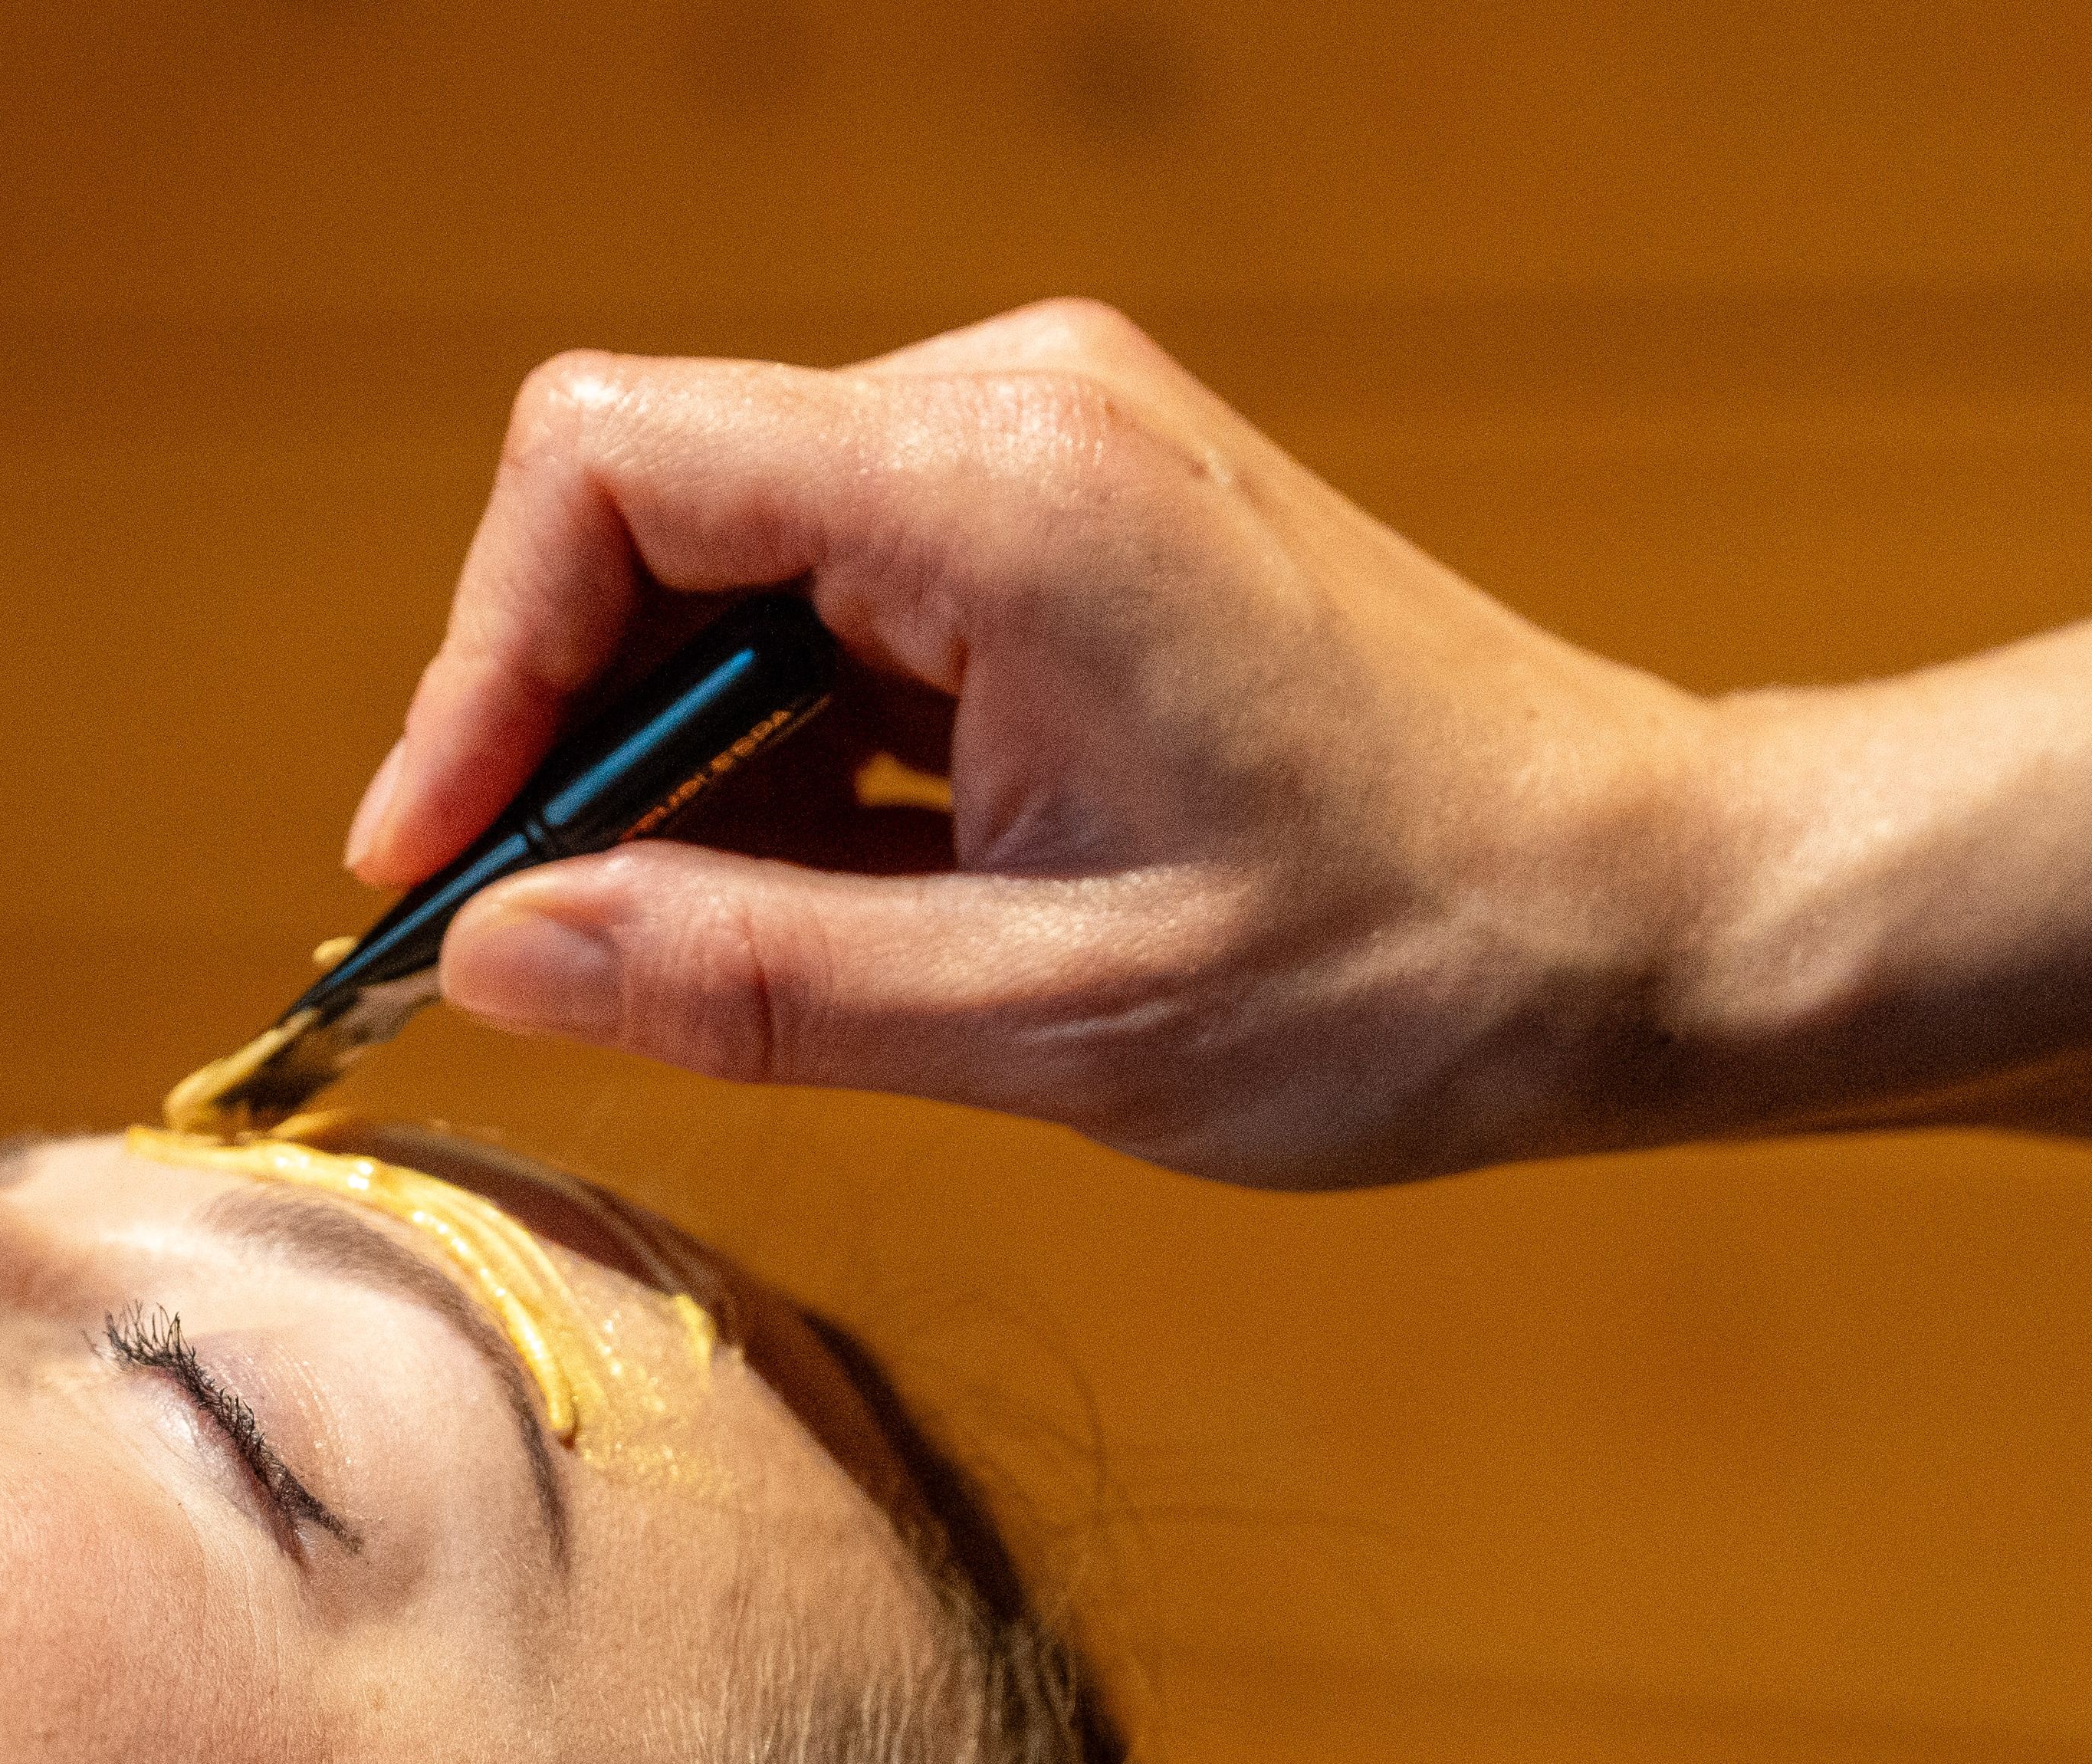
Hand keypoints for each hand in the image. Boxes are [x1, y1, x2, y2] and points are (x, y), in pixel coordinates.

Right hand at [348, 301, 1740, 1187]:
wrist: (1652, 917)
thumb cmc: (1408, 971)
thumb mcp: (1049, 1020)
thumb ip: (745, 979)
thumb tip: (499, 958)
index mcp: (1000, 495)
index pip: (610, 477)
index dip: (478, 672)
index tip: (439, 869)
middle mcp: (1010, 414)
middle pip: (648, 508)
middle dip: (551, 730)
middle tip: (513, 945)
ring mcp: (1047, 454)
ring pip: (731, 563)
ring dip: (659, 753)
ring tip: (648, 952)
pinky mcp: (1071, 526)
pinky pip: (838, 603)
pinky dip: (768, 745)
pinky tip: (773, 900)